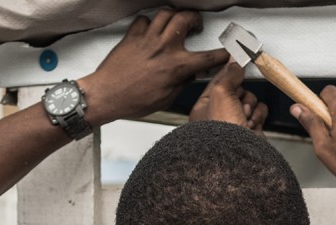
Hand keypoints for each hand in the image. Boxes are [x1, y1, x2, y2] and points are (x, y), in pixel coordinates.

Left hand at [79, 9, 228, 125]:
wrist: (106, 95)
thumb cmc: (133, 101)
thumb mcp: (166, 98)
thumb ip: (182, 83)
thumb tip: (192, 74)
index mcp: (176, 66)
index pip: (208, 57)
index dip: (223, 53)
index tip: (229, 50)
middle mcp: (164, 48)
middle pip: (186, 18)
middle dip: (195, 19)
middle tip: (196, 26)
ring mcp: (147, 39)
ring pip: (166, 13)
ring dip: (174, 15)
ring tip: (176, 22)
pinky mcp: (132, 36)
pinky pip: (144, 20)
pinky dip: (149, 22)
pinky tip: (151, 30)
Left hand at [189, 62, 268, 132]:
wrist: (237, 156)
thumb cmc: (220, 133)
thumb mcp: (221, 93)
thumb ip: (229, 75)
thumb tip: (234, 62)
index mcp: (205, 107)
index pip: (219, 82)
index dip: (228, 73)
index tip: (237, 63)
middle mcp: (219, 115)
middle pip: (238, 90)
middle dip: (241, 96)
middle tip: (237, 103)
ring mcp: (236, 123)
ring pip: (250, 100)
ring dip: (250, 107)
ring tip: (243, 118)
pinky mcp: (250, 129)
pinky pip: (259, 112)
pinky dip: (258, 116)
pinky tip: (251, 124)